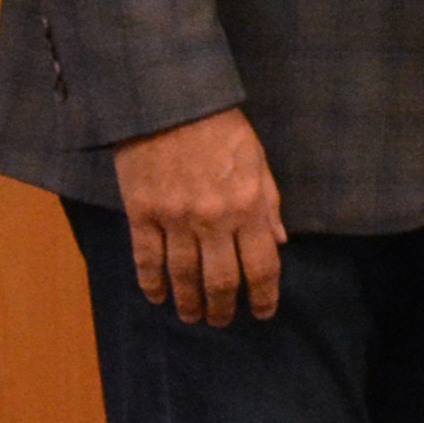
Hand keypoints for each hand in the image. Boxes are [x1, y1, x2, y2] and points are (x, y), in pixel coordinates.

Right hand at [111, 108, 285, 324]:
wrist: (168, 101)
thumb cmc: (220, 127)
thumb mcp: (257, 160)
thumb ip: (269, 203)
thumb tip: (280, 243)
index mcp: (248, 206)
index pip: (263, 265)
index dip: (264, 296)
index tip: (263, 313)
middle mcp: (214, 220)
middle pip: (222, 280)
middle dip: (224, 309)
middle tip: (222, 322)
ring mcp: (175, 219)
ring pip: (183, 276)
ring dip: (188, 303)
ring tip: (191, 316)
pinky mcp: (142, 213)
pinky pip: (146, 259)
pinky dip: (151, 283)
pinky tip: (156, 298)